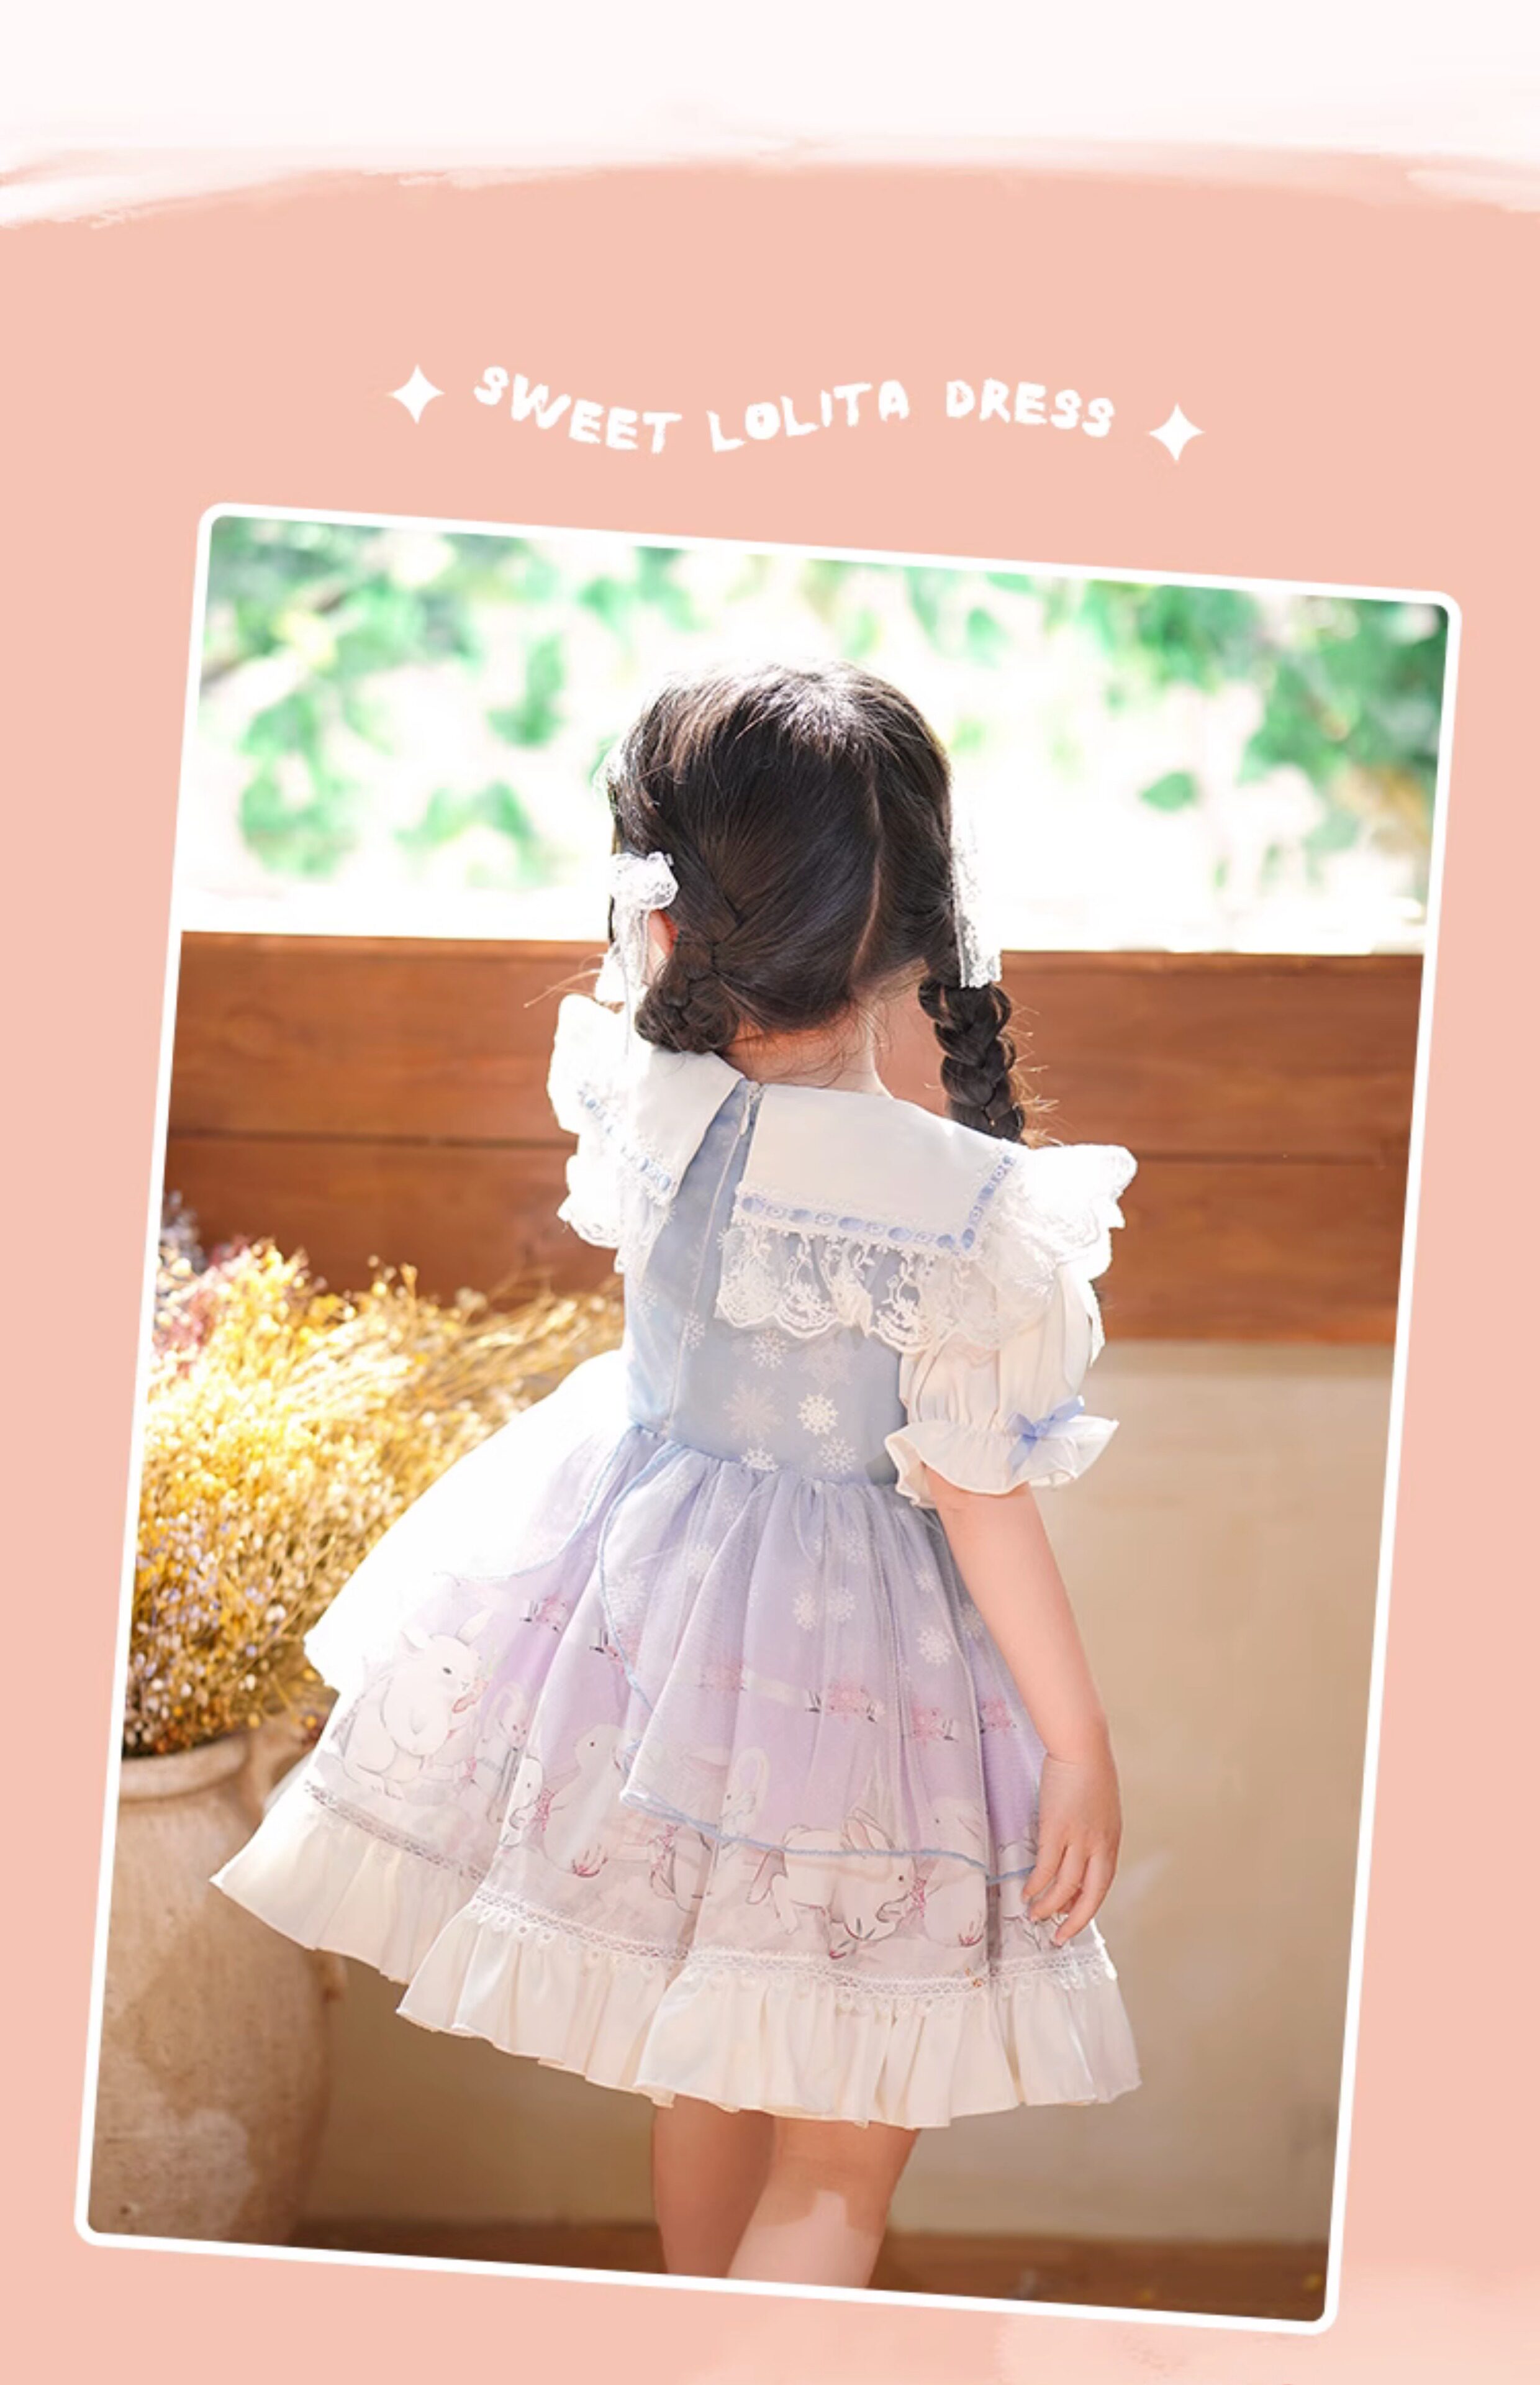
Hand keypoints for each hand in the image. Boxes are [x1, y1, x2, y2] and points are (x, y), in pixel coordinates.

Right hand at [1024, 1733, 1121, 1946]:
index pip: (1102, 1885)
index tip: (1073, 1918)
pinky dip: (1036, 1885)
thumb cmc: (1091, 1772)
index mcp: (1111, 1842)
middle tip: (1059, 1937)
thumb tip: (1081, 1855)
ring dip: (1048, 1906)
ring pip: (1064, 1886)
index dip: (1086, 1906)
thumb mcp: (1101, 1810)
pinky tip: (1026, 1892)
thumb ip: (1095, 1834)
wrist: (1082, 1747)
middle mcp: (1099, 1846)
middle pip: (1089, 1895)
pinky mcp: (1056, 1829)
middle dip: (1074, 1920)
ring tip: (1035, 1916)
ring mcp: (1078, 1839)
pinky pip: (1045, 1868)